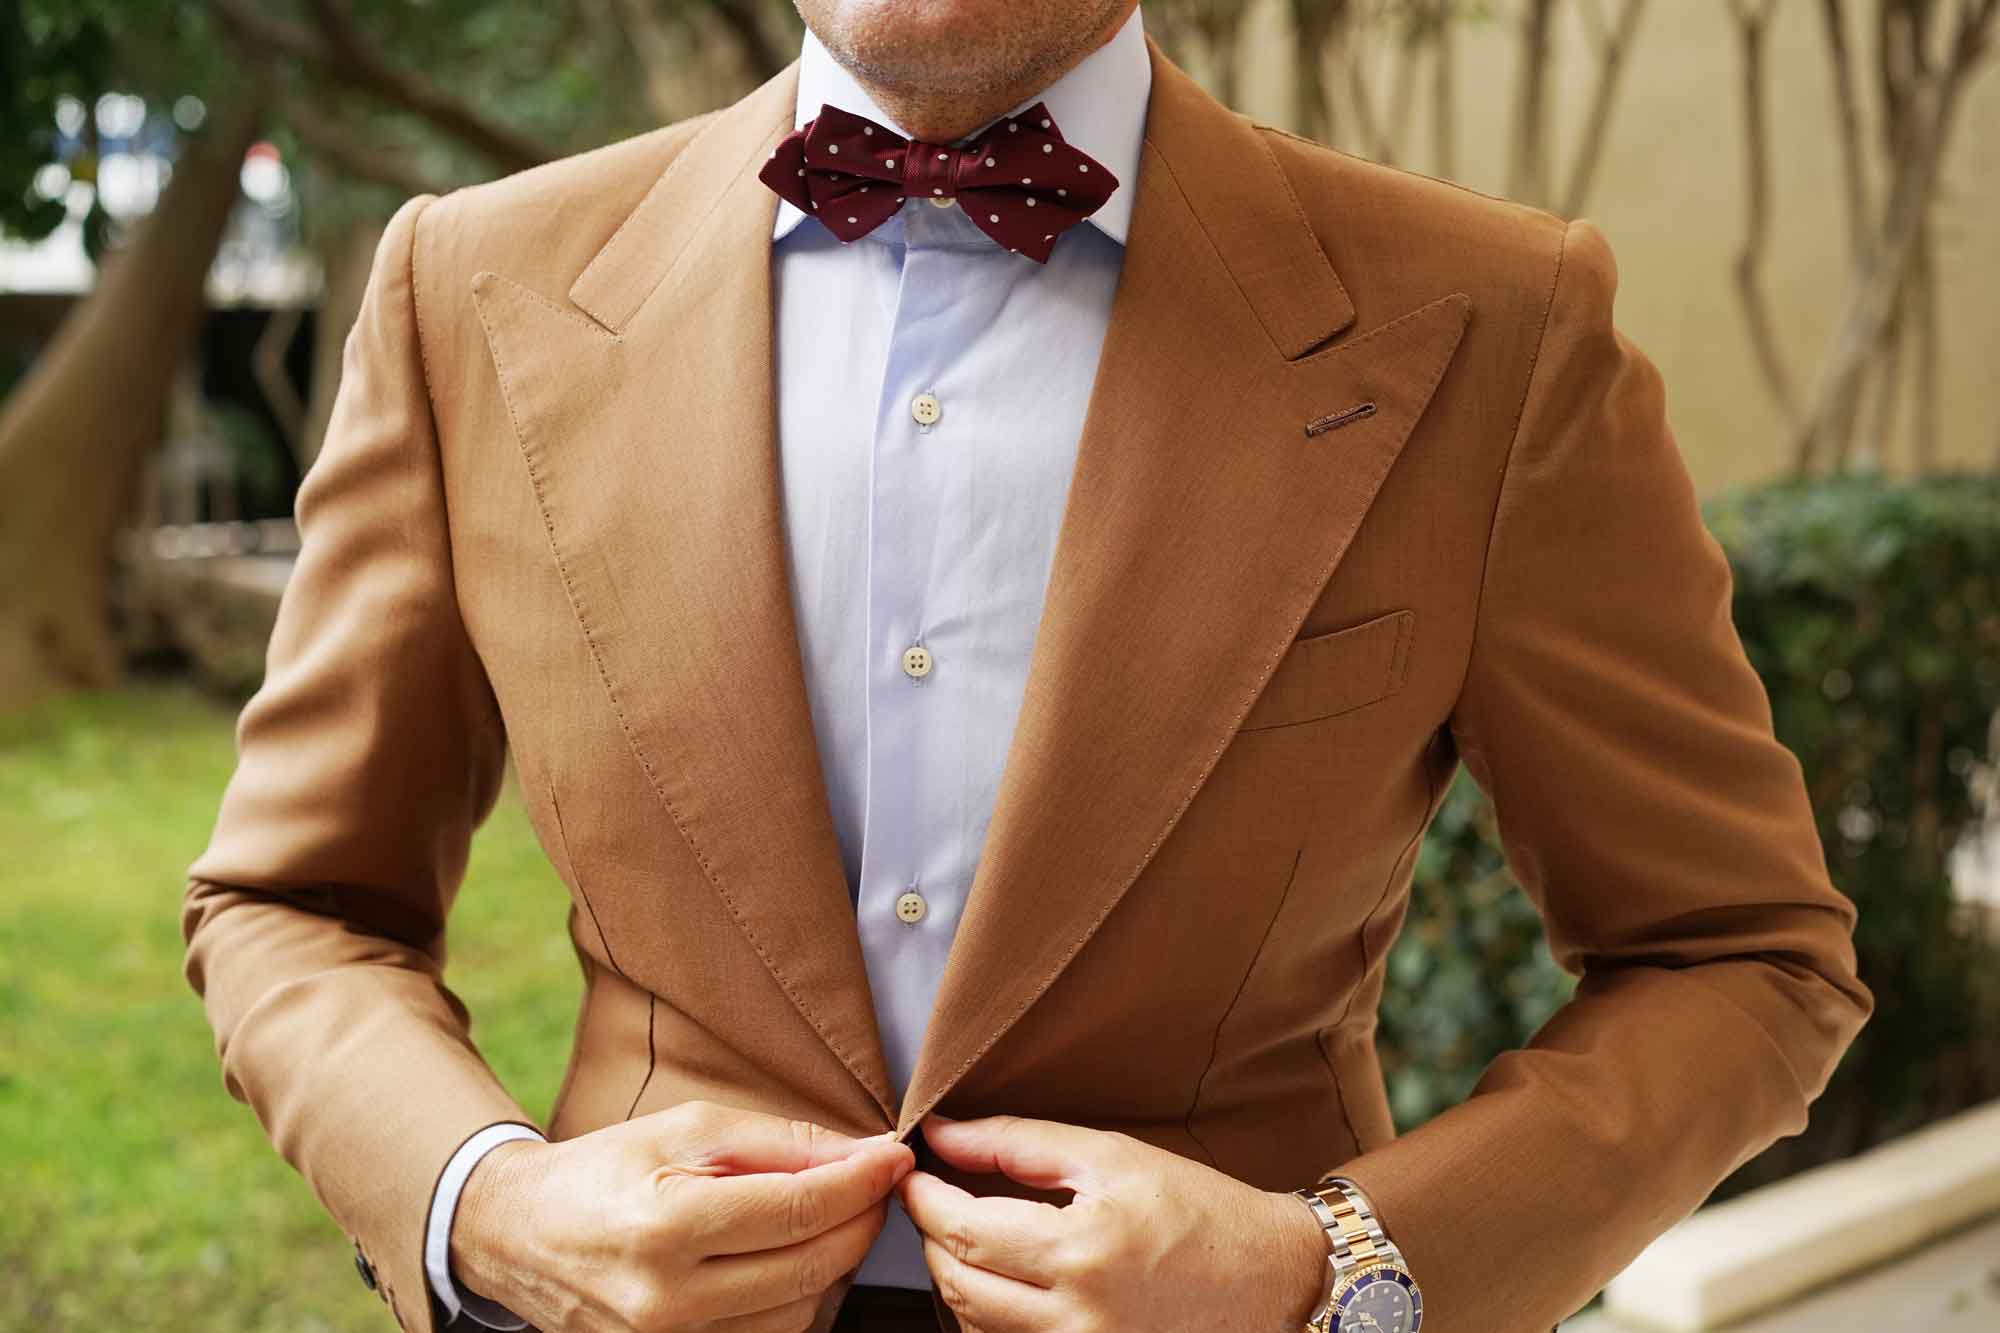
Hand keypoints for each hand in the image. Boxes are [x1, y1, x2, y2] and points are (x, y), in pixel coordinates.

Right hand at [452, 1100, 914, 1332]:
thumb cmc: (608, 1169)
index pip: (799, 1210)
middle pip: (809, 1267)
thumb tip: (861, 1154)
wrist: (519, 1234)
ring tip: (829, 1218)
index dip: (860, 1182)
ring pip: (798, 1313)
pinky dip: (796, 1299)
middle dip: (858, 1220)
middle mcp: (667, 1299)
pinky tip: (792, 1260)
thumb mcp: (687, 1129)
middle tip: (875, 1184)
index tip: (894, 1157)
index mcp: (667, 1226)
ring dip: (832, 1264)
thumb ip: (779, 1142)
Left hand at [898, 1114, 1328, 1332]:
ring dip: (956, 1276)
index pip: (961, 1231)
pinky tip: (1003, 1277)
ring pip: (974, 1324)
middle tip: (933, 1196)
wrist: (1273, 1278)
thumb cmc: (1199, 1208)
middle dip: (931, 1237)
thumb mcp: (1110, 1155)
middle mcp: (1076, 1318)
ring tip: (968, 1231)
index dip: (922, 1199)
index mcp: (1081, 1251)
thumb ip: (1017, 1142)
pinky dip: (988, 1313)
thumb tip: (941, 1131)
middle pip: (957, 1284)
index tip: (911, 1172)